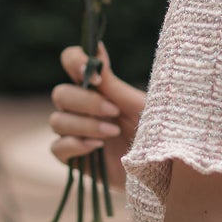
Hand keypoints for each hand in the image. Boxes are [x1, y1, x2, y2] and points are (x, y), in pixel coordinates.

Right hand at [49, 43, 146, 189]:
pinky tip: (97, 147)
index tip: (94, 75)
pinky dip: (75, 145)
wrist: (164, 172)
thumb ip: (114, 85)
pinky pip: (57, 148)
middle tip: (114, 112)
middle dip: (86, 102)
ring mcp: (76, 133)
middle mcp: (82, 108)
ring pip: (57, 120)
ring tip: (112, 132)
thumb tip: (96, 49)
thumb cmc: (157, 134)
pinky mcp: (74, 158)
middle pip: (60, 93)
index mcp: (98, 88)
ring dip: (85, 125)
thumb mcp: (139, 107)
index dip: (75, 61)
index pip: (71, 61)